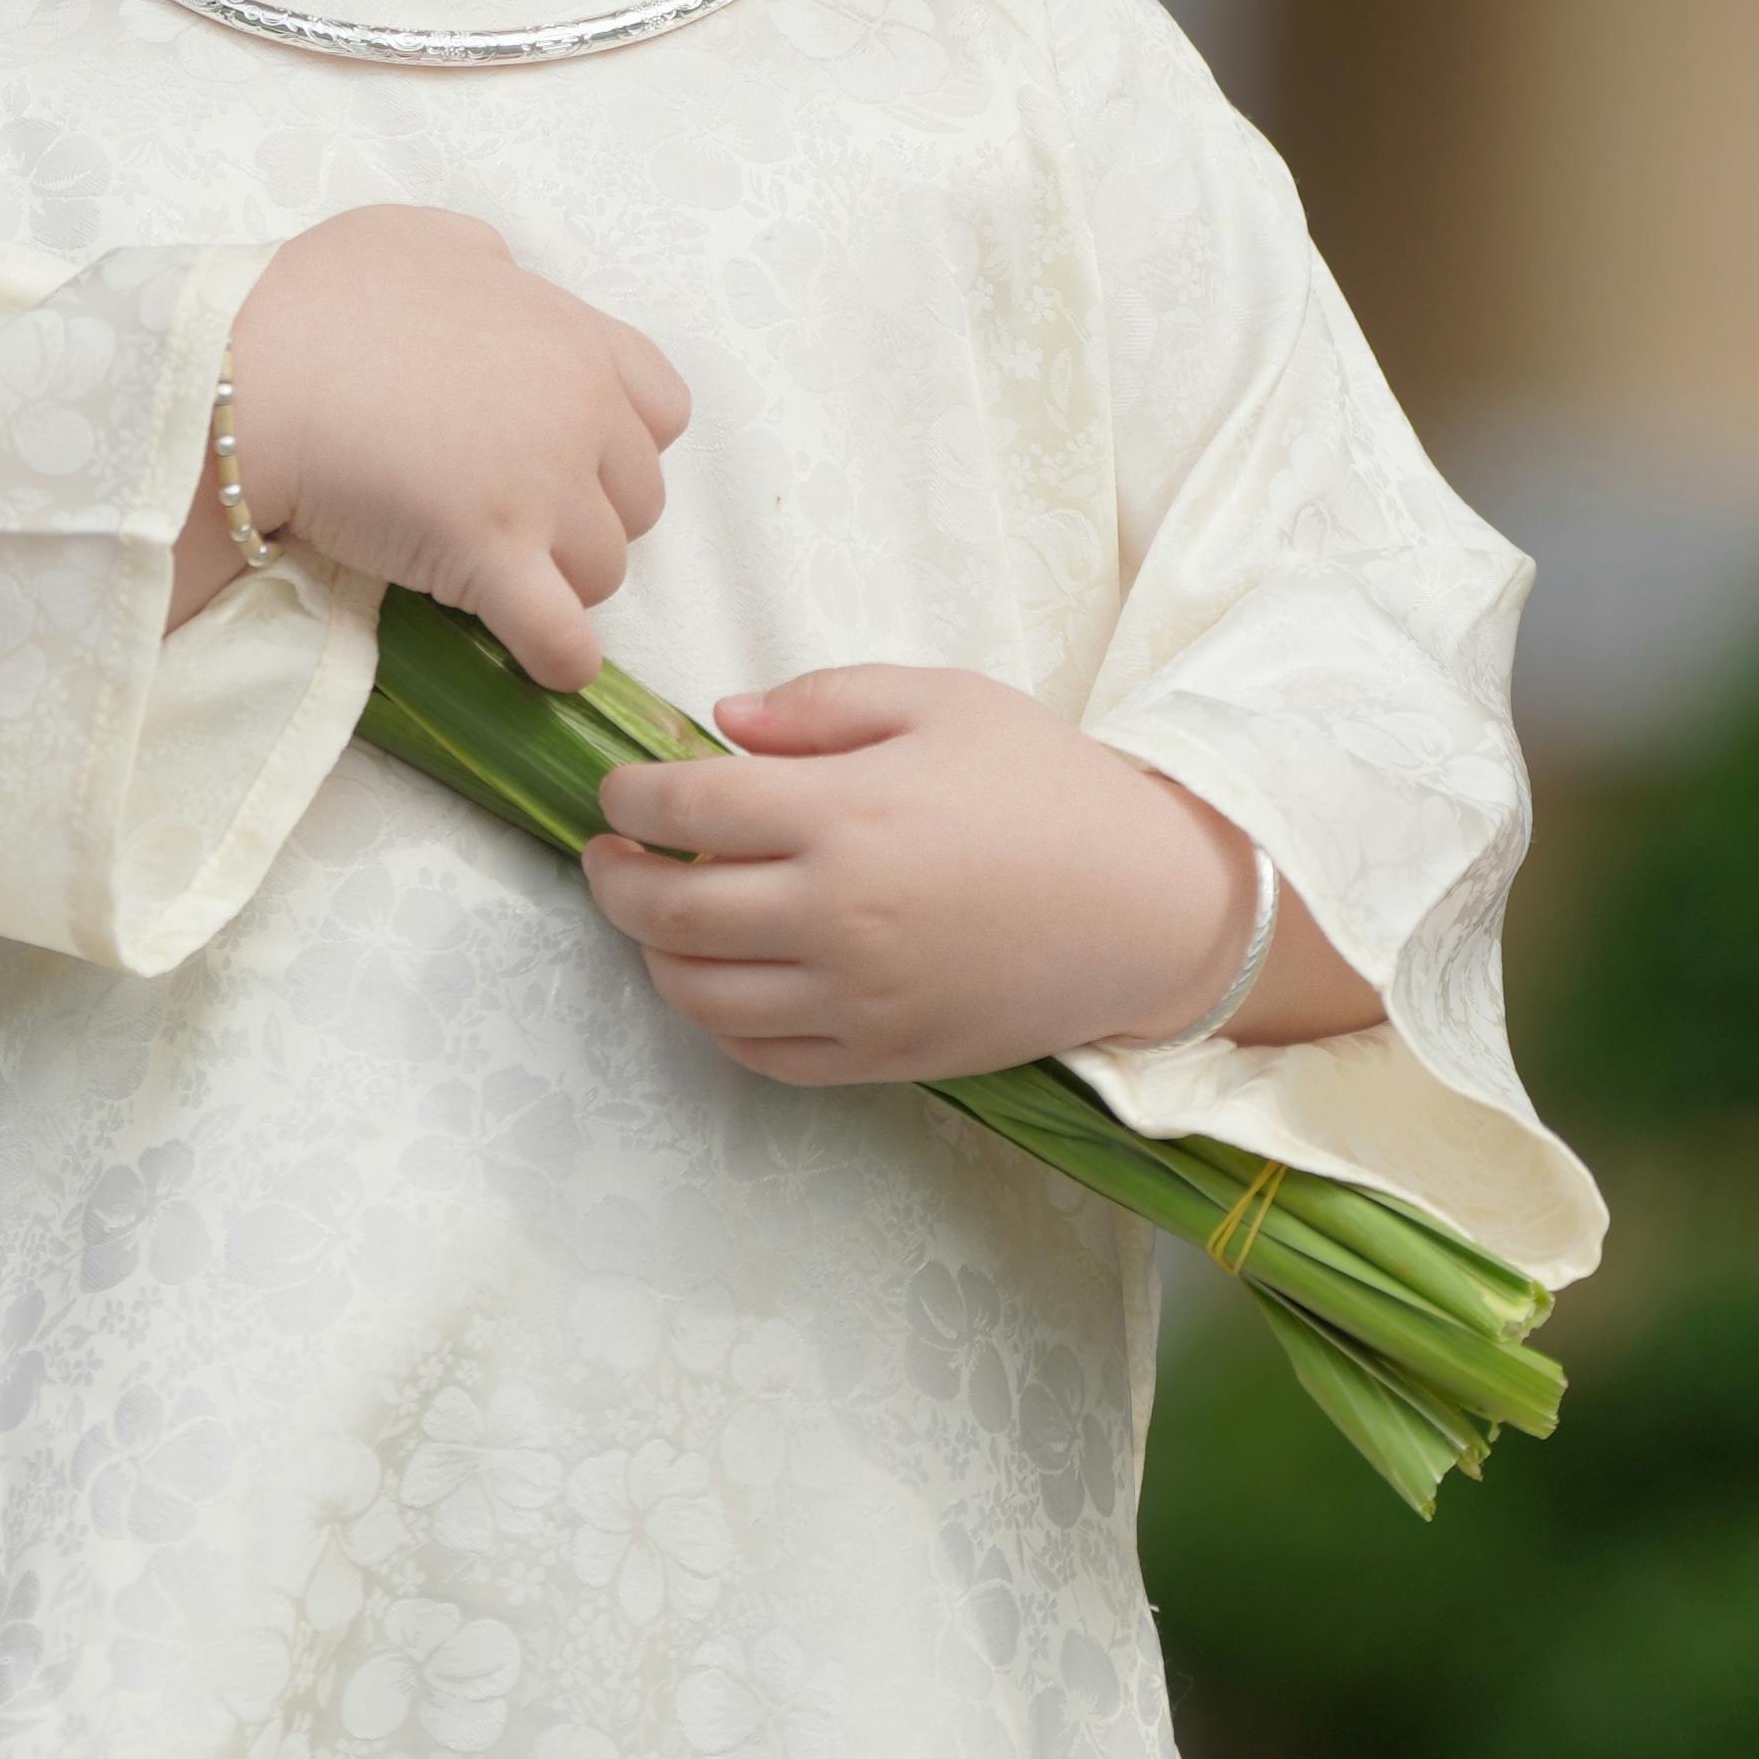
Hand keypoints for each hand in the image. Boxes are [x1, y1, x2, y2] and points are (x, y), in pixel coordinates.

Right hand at [181, 209, 687, 684]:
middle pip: (636, 499)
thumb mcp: (419, 242)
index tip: (570, 456)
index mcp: (570, 338)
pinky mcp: (492, 560)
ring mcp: (541, 489)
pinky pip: (563, 638)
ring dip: (561, 582)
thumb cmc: (317, 302)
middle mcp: (577, 411)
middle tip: (516, 520)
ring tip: (495, 576)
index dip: (620, 444)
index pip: (662, 411)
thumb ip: (485, 265)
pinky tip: (538, 664)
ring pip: (604, 570)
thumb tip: (503, 280)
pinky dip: (559, 659)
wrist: (249, 375)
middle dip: (587, 516)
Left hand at [583, 667, 1351, 1087]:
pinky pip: (760, 1056)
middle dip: (615, 877)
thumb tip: (722, 721)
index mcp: (847, 814)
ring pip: (699, 994)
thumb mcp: (946, 702)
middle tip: (608, 853)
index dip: (630, 795)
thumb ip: (824, 703)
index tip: (618, 788)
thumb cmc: (1051, 788)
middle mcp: (837, 915)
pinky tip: (719, 979)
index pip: (688, 806)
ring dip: (654, 952)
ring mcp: (856, 998)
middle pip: (671, 909)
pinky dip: (716, 1021)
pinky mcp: (882, 1056)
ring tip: (658, 916)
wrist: (1150, 905)